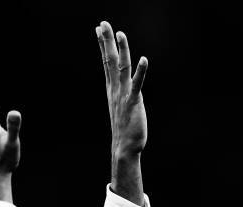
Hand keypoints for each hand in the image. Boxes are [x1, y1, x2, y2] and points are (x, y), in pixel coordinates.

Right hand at [95, 22, 147, 161]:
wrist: (124, 147)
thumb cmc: (124, 127)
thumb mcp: (119, 105)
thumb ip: (119, 92)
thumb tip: (119, 83)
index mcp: (112, 89)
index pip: (106, 62)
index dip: (103, 45)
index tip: (98, 29)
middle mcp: (115, 90)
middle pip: (110, 61)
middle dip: (107, 41)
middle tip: (103, 23)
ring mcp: (123, 95)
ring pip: (122, 69)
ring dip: (122, 50)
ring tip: (120, 33)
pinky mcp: (134, 103)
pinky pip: (137, 85)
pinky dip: (140, 72)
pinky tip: (143, 59)